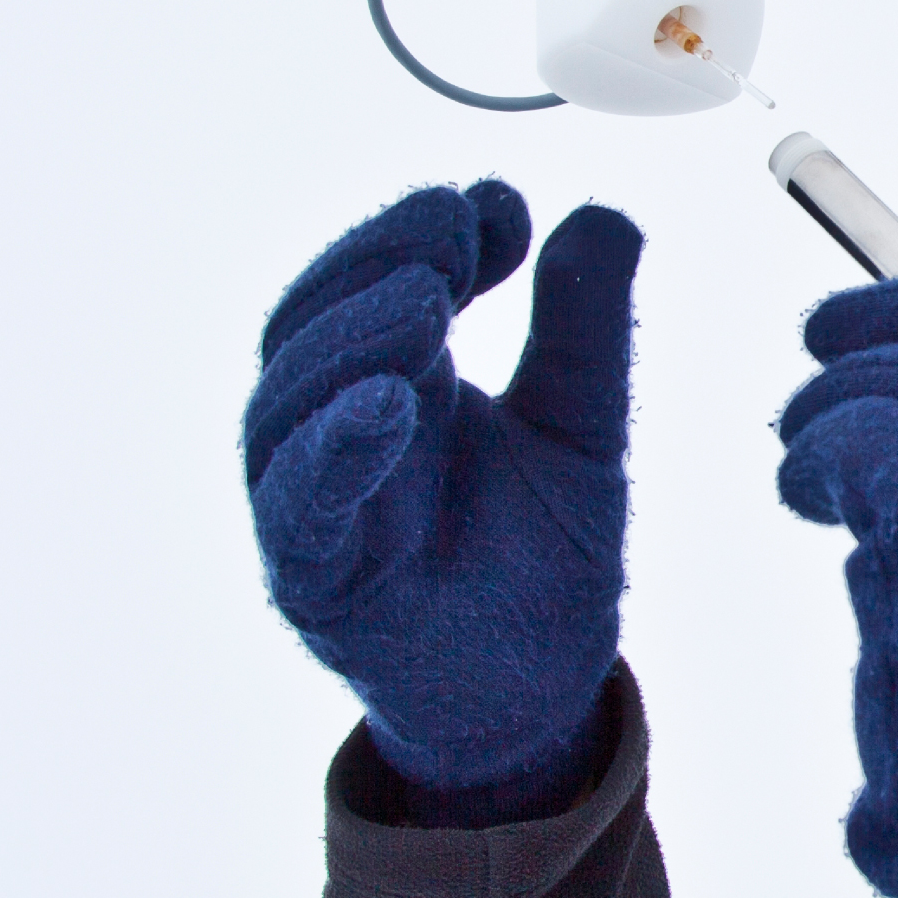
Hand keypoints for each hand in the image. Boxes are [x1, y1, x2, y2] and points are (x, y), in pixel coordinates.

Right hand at [244, 180, 643, 823]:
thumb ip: (587, 328)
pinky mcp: (312, 575)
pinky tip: (391, 402)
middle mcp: (336, 428)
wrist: (539, 693)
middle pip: (318, 318)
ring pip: (290, 399)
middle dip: (385, 258)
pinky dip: (333, 446)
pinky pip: (298, 504)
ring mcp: (314, 499)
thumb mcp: (585, 426)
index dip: (424, 229)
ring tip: (434, 298)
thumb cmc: (544, 559)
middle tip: (461, 229)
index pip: (377, 278)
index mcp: (393, 379)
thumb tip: (606, 213)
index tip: (499, 204)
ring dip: (357, 334)